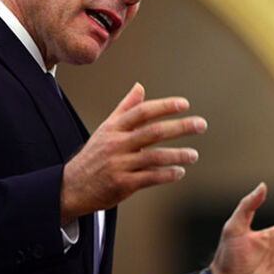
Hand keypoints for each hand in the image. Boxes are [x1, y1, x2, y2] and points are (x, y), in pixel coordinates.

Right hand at [60, 83, 205, 222]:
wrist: (72, 186)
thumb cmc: (94, 155)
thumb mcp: (106, 129)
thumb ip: (125, 108)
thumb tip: (140, 87)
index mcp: (114, 128)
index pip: (142, 112)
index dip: (164, 106)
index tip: (184, 104)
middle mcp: (117, 144)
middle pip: (153, 132)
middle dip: (180, 127)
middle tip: (201, 124)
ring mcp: (120, 164)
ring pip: (155, 157)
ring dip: (178, 155)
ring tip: (194, 154)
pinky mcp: (122, 184)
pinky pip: (150, 178)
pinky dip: (167, 174)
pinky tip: (180, 172)